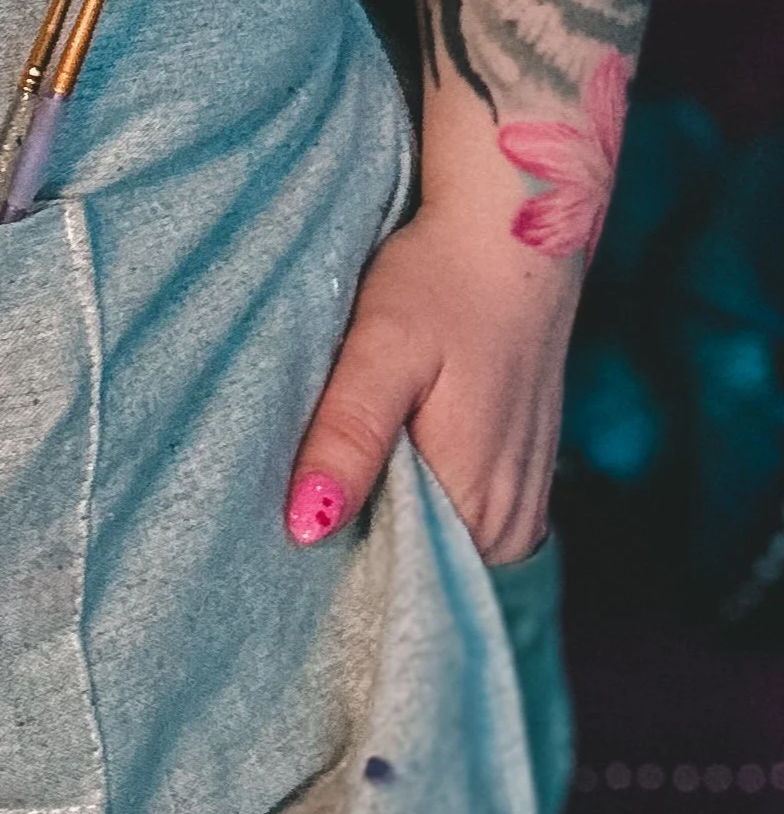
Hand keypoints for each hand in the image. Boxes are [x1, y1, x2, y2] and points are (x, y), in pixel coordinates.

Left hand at [284, 198, 579, 566]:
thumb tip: (306, 527)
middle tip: (297, 508)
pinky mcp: (522, 475)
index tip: (289, 547)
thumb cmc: (443, 281)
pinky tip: (382, 461)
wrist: (513, 231)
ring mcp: (524, 501)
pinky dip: (419, 499)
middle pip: (417, 567)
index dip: (340, 566)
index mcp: (478, 502)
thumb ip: (348, 438)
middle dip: (359, 544)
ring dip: (389, 518)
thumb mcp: (383, 350)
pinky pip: (463, 519)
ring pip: (438, 544)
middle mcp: (512, 521)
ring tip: (336, 479)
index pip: (398, 581)